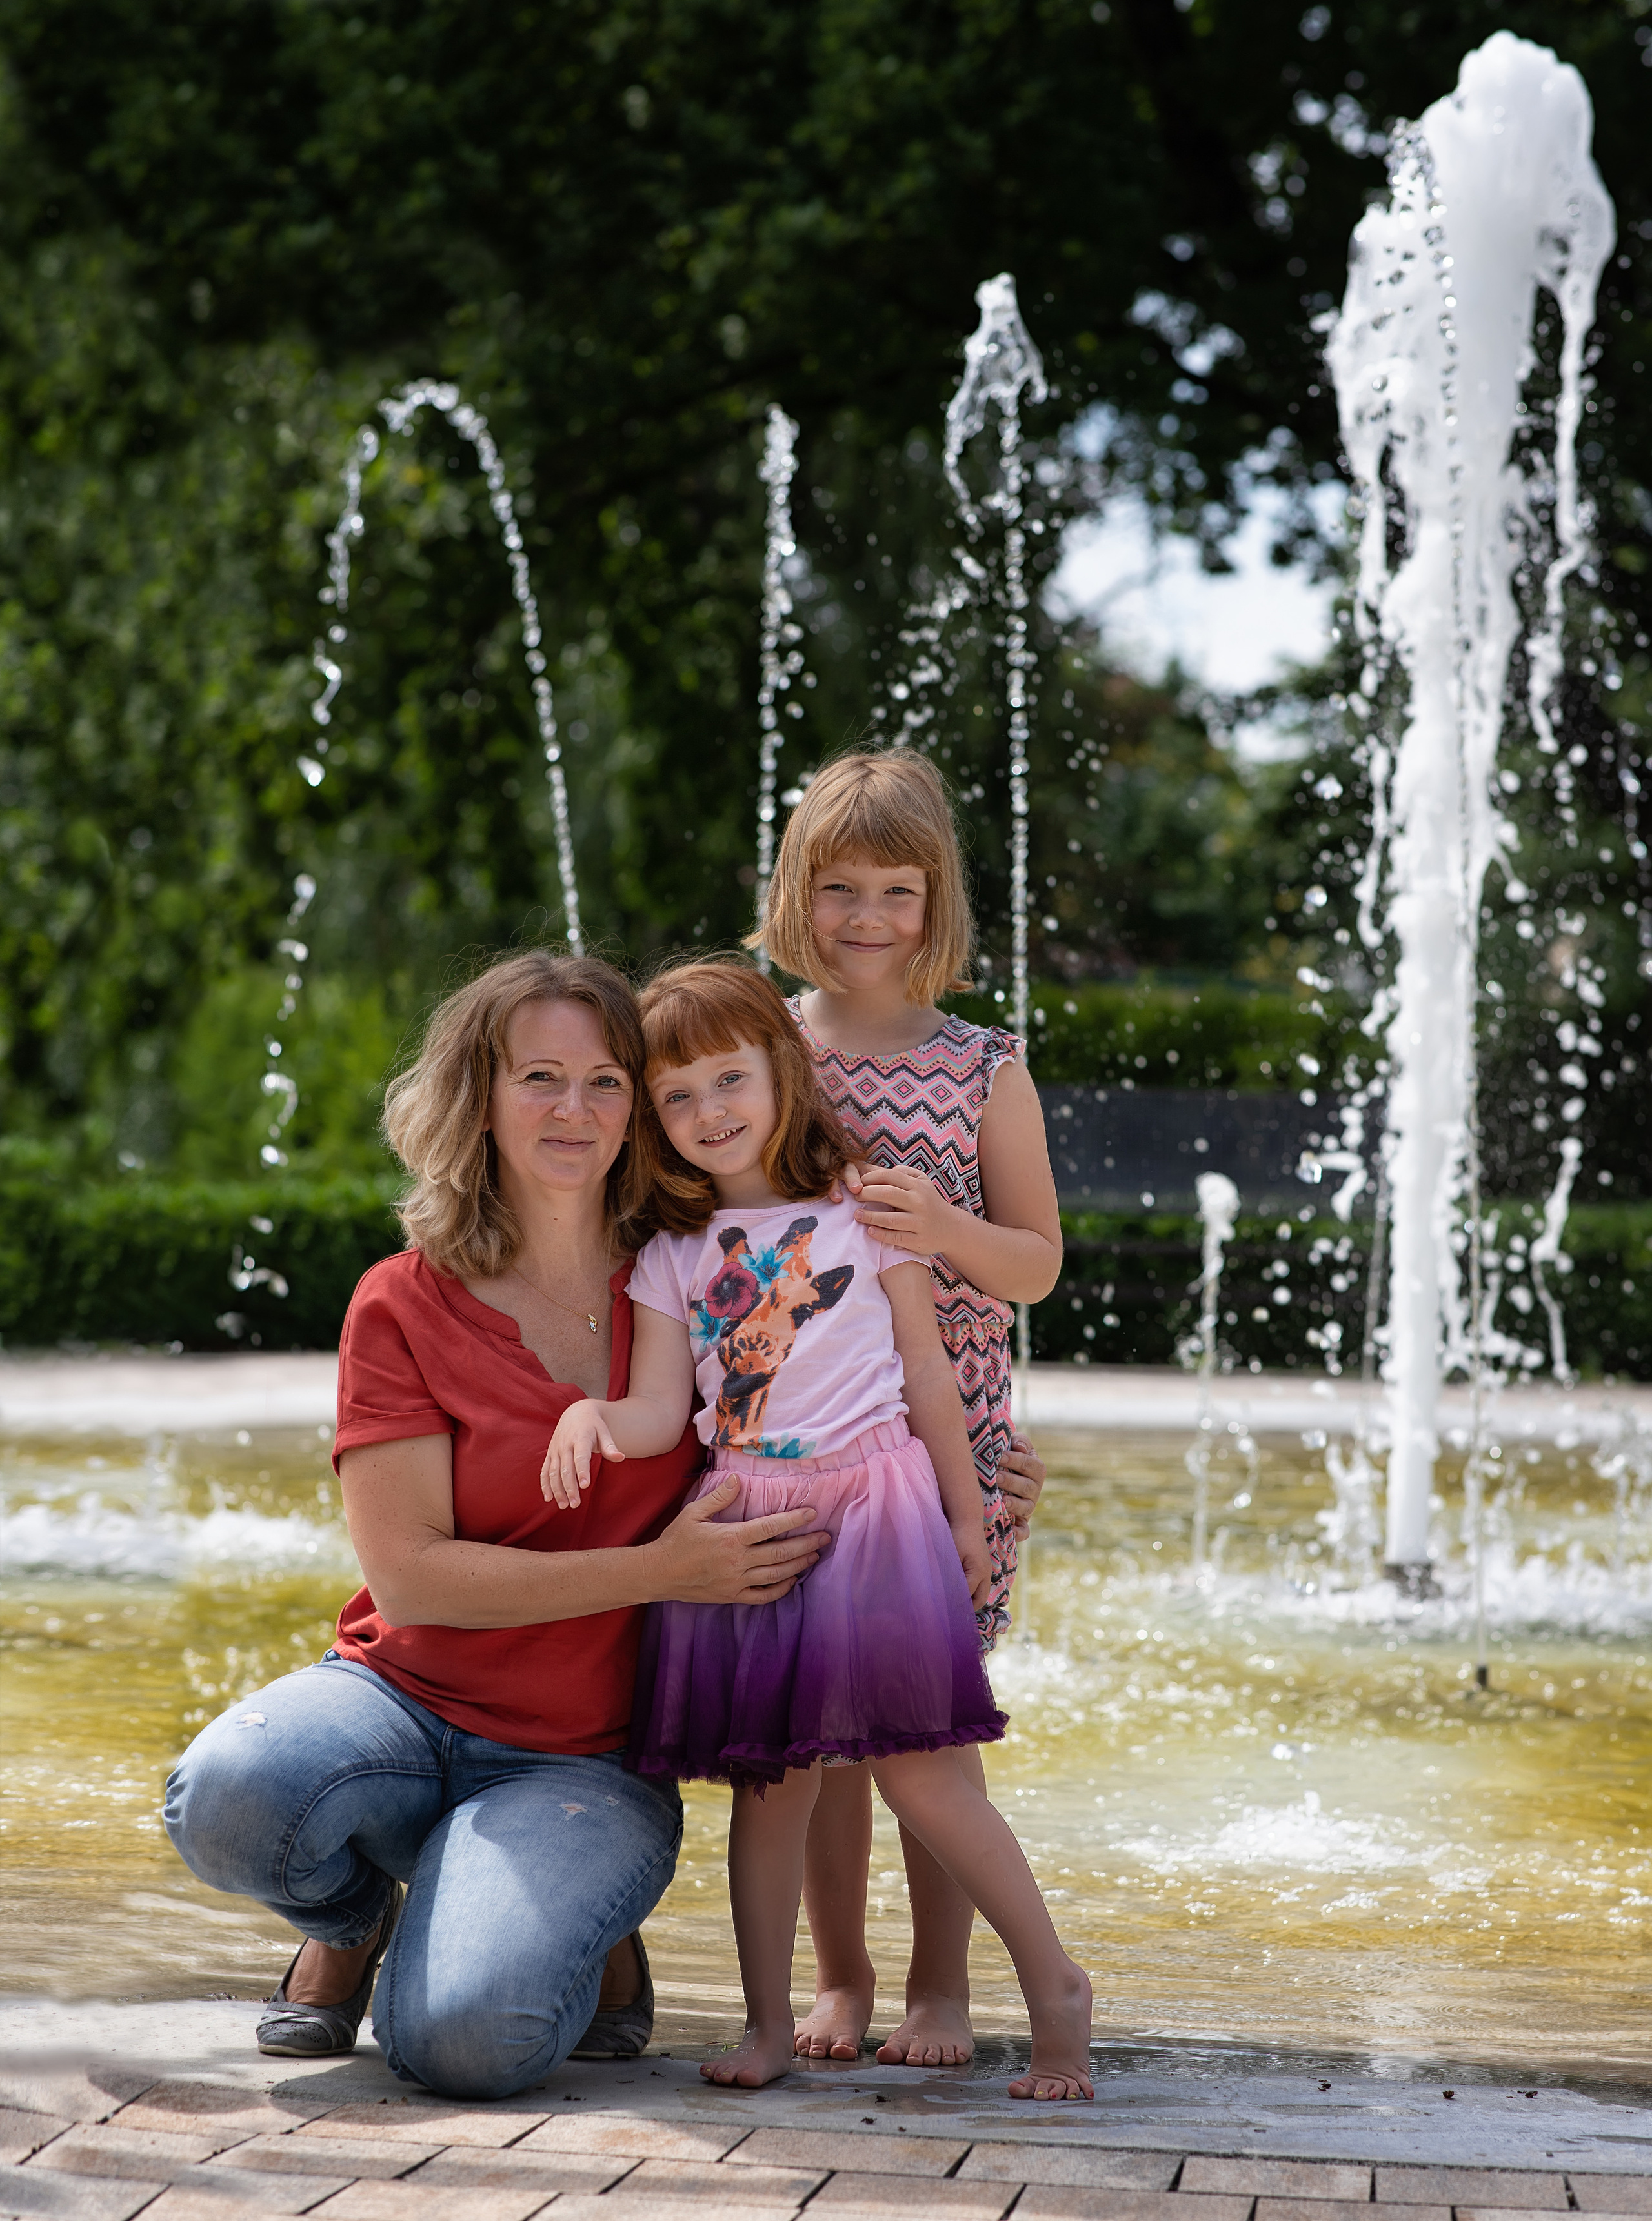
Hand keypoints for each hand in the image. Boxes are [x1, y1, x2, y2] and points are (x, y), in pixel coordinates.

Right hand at [541, 1400, 622, 1509]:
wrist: (576, 1412)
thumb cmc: (594, 1425)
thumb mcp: (604, 1432)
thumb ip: (610, 1446)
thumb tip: (621, 1457)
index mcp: (580, 1438)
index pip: (580, 1457)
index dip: (582, 1471)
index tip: (585, 1485)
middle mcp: (565, 1444)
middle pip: (566, 1469)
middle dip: (569, 1487)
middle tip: (575, 1504)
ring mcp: (556, 1450)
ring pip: (553, 1472)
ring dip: (557, 1490)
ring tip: (564, 1505)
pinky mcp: (550, 1454)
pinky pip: (545, 1471)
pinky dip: (545, 1484)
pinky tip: (549, 1498)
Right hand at [649, 1474, 831, 1605]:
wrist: (658, 1573)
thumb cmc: (675, 1541)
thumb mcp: (694, 1513)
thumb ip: (719, 1497)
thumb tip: (738, 1480)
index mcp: (731, 1538)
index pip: (770, 1526)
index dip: (793, 1519)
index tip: (812, 1513)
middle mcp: (738, 1561)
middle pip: (781, 1552)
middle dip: (806, 1544)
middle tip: (826, 1537)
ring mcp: (736, 1581)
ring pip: (777, 1575)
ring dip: (799, 1565)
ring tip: (814, 1555)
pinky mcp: (732, 1596)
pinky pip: (763, 1596)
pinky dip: (781, 1590)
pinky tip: (792, 1581)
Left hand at [847, 1161, 956, 1254]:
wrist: (952, 1228)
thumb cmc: (929, 1201)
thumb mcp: (922, 1182)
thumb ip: (902, 1173)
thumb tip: (876, 1168)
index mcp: (918, 1186)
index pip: (890, 1176)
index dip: (870, 1178)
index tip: (858, 1183)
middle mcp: (920, 1203)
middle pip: (888, 1194)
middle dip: (867, 1194)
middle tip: (855, 1197)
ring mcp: (919, 1223)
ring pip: (890, 1219)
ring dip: (870, 1216)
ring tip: (857, 1215)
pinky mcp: (918, 1241)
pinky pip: (896, 1238)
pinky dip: (881, 1234)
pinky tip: (870, 1231)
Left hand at [951, 1516, 992, 1607]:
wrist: (967, 1518)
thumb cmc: (956, 1535)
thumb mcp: (952, 1557)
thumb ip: (951, 1576)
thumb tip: (946, 1595)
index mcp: (978, 1572)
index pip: (966, 1597)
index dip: (954, 1605)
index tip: (943, 1612)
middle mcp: (986, 1573)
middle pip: (979, 1600)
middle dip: (966, 1609)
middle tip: (951, 1615)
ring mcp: (987, 1569)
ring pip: (981, 1593)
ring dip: (970, 1600)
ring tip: (955, 1606)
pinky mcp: (984, 1565)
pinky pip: (981, 1585)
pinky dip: (972, 1592)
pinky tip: (959, 1591)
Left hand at [999, 1431, 1045, 1541]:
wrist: (997, 1474)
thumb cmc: (1005, 1456)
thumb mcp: (1014, 1445)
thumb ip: (1019, 1441)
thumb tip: (1020, 1447)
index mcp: (1036, 1469)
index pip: (1031, 1465)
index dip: (1016, 1460)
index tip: (999, 1455)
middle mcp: (1035, 1489)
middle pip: (1027, 1487)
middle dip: (1011, 1482)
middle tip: (995, 1477)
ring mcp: (1028, 1507)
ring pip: (1026, 1507)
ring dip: (1014, 1504)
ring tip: (1002, 1499)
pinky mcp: (1021, 1522)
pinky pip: (1024, 1531)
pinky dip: (1020, 1533)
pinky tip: (1011, 1532)